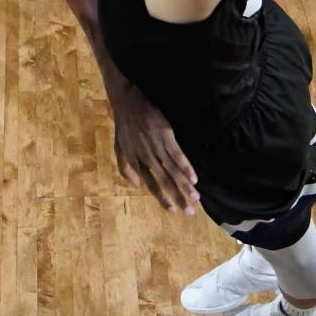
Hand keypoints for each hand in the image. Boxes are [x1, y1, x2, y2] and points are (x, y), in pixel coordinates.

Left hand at [110, 81, 198, 214]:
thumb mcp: (119, 148)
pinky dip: (186, 167)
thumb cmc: (125, 126)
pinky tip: (194, 178)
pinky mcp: (165, 136)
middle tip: (189, 212)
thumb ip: (126, 168)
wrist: (128, 102)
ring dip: (185, 186)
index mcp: (136, 162)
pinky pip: (178, 155)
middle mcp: (146, 158)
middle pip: (164, 182)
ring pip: (172, 171)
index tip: (173, 210)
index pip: (151, 185)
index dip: (162, 198)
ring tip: (195, 199)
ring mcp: (156, 147)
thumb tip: (137, 186)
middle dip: (178, 198)